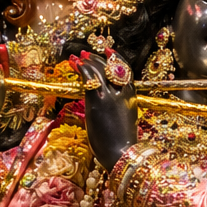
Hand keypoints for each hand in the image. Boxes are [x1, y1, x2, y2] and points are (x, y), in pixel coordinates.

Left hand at [70, 50, 136, 171]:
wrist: (121, 154)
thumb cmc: (120, 145)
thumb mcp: (123, 122)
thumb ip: (116, 110)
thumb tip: (104, 108)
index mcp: (131, 98)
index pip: (126, 72)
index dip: (116, 59)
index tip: (108, 52)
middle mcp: (123, 94)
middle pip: (112, 68)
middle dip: (98, 59)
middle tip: (86, 54)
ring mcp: (110, 97)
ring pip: (100, 70)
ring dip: (88, 62)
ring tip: (78, 58)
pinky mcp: (98, 101)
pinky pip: (90, 78)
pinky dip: (82, 69)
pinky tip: (75, 64)